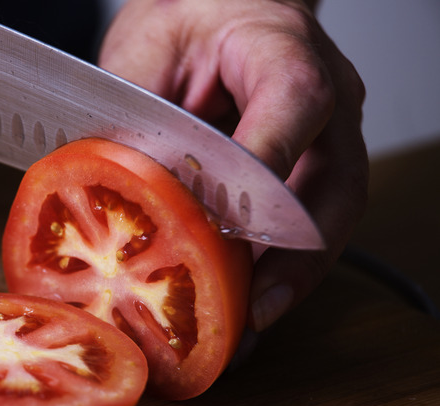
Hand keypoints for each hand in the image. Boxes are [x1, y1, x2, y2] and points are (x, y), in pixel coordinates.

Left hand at [99, 0, 368, 331]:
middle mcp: (326, 98)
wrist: (218, 12)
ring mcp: (328, 136)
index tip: (225, 225)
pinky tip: (248, 302)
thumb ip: (137, 109)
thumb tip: (121, 185)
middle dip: (293, 254)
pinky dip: (281, 266)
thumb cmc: (188, 18)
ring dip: (291, 275)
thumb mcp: (146, 48)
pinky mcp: (313, 167)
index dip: (263, 168)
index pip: (294, 104)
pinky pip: (309, 223)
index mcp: (285, 50)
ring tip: (247, 324)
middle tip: (252, 307)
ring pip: (330, 216)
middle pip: (333, 184)